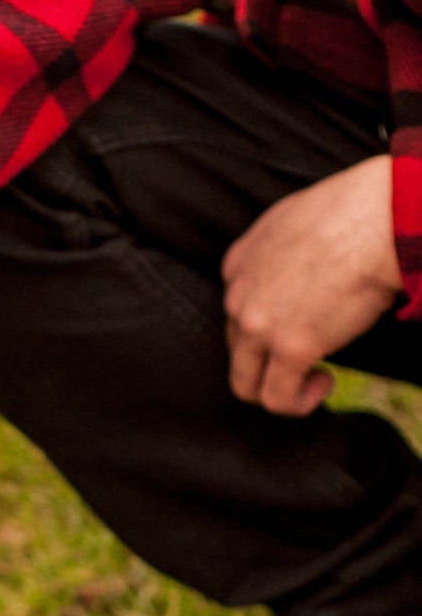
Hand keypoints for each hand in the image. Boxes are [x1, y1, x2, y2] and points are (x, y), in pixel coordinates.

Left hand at [222, 154, 399, 414]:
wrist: (382, 216)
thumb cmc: (357, 212)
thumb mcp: (296, 222)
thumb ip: (281, 254)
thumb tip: (298, 281)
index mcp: (238, 263)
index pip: (234, 313)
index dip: (265, 329)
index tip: (299, 327)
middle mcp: (237, 296)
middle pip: (238, 349)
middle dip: (270, 360)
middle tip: (310, 357)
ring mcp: (258, 324)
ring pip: (246, 383)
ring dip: (278, 390)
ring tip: (315, 380)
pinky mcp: (289, 347)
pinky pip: (277, 399)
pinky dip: (297, 403)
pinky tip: (324, 384)